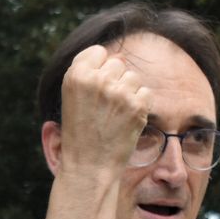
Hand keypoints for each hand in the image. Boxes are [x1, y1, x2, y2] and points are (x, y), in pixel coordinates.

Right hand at [57, 44, 149, 173]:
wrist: (89, 167)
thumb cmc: (80, 133)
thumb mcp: (73, 98)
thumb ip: (91, 73)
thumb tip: (121, 57)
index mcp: (76, 75)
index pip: (98, 52)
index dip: (98, 69)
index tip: (94, 90)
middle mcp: (97, 80)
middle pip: (117, 63)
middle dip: (114, 81)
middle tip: (104, 107)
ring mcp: (118, 92)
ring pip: (133, 77)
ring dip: (128, 92)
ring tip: (115, 115)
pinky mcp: (137, 105)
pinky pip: (146, 92)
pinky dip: (140, 105)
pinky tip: (126, 120)